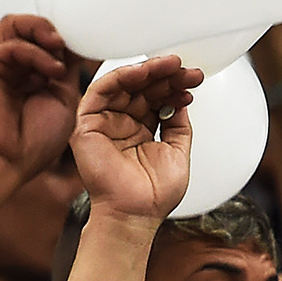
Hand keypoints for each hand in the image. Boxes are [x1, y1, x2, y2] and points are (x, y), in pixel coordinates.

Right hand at [0, 15, 82, 182]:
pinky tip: (50, 70)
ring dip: (41, 30)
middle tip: (69, 44)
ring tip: (58, 46)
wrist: (2, 162)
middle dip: (53, 31)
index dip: (66, 40)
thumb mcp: (65, 101)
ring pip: (15, 26)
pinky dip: (35, 52)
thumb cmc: (31, 145)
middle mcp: (15, 70)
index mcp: (34, 79)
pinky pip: (11, 45)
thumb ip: (68, 71)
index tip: (85, 43)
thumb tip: (78, 47)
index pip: (47, 44)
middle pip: (30, 29)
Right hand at [74, 56, 197, 222]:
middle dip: (166, 76)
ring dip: (147, 71)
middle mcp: (122, 123)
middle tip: (185, 69)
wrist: (136, 215)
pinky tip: (144, 72)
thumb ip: (178, 124)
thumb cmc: (154, 195)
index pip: (156, 97)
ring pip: (123, 85)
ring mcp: (104, 122)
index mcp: (141, 130)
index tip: (194, 79)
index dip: (174, 86)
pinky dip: (121, 77)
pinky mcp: (87, 125)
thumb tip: (181, 99)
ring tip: (171, 65)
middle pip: (141, 88)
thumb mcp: (177, 151)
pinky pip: (100, 91)